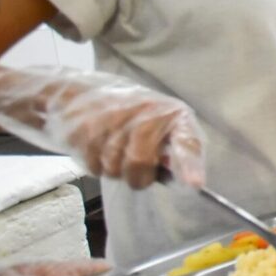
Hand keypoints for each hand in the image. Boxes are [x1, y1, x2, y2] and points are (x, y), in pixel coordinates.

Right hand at [0, 67, 204, 188]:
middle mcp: (147, 113)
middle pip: (140, 163)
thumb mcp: (163, 126)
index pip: (185, 140)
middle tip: (137, 170)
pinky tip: (99, 147)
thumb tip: (185, 181)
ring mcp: (113, 119)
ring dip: (115, 170)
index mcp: (174, 114)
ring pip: (114, 169)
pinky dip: (96, 165)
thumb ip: (175, 152)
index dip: (188, 164)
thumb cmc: (133, 116)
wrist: (81, 92)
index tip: (194, 183)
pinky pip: (94, 166)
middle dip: (138, 177)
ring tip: (116, 151)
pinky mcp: (85, 128)